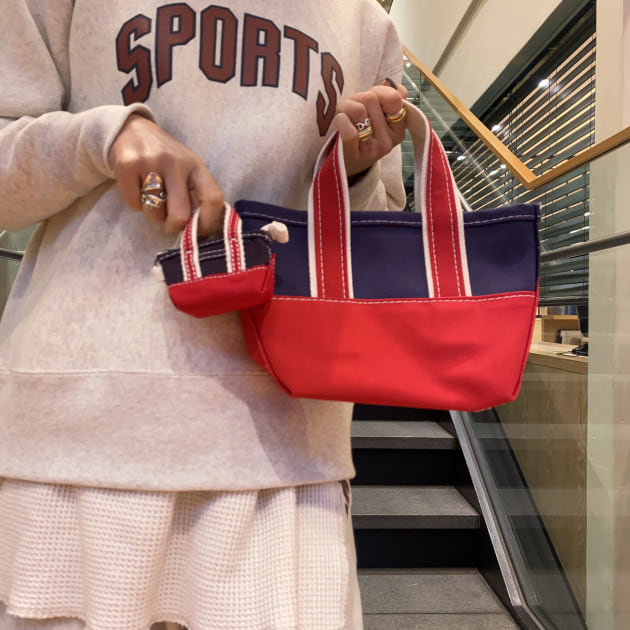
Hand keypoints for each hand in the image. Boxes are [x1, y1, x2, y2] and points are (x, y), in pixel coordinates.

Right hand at [108, 115, 223, 236]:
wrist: (131, 130)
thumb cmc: (165, 159)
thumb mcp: (187, 170)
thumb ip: (195, 195)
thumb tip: (200, 231)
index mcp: (196, 166)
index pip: (212, 198)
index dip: (208, 222)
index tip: (199, 233)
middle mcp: (176, 162)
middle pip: (180, 213)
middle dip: (174, 228)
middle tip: (170, 225)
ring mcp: (150, 162)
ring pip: (155, 212)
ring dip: (153, 215)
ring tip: (152, 199)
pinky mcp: (127, 165)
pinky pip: (134, 204)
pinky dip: (135, 204)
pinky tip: (137, 189)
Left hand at [333, 80, 407, 176]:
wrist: (346, 166)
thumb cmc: (362, 135)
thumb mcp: (380, 118)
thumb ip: (390, 99)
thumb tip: (396, 87)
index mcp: (398, 129)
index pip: (394, 98)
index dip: (379, 91)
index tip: (372, 99)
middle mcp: (388, 141)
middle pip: (371, 99)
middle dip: (358, 98)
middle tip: (353, 108)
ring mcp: (372, 149)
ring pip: (359, 111)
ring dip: (347, 106)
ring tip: (346, 115)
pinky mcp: (355, 156)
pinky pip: (348, 129)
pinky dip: (340, 120)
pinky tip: (339, 123)